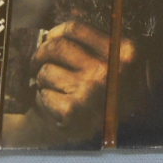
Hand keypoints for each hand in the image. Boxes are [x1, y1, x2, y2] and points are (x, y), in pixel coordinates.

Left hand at [31, 20, 136, 138]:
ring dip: (44, 79)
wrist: (122, 135)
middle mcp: (106, 70)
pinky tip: (57, 104)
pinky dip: (44, 99)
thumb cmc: (119, 92)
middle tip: (38, 62)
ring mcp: (89, 90)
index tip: (50, 39)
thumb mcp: (125, 61)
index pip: (75, 28)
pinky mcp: (71, 110)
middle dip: (42, 53)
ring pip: (47, 70)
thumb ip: (100, 43)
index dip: (56, 32)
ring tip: (54, 87)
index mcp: (122, 51)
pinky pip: (43, 94)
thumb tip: (55, 33)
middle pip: (57, 46)